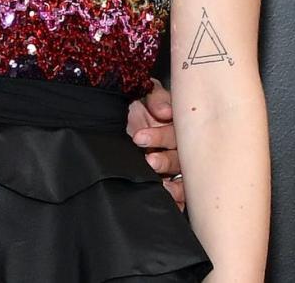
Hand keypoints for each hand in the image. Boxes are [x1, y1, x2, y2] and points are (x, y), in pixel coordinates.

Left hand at [126, 78, 185, 209]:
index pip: (177, 132)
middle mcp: (179, 146)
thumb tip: (166, 112)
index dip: (160, 136)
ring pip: (185, 179)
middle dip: (166, 160)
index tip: (139, 137)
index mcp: (177, 124)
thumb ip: (154, 97)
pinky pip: (181, 196)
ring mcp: (174, 166)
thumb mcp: (142, 92)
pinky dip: (178, 201)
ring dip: (176, 185)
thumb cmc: (132, 104)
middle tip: (150, 160)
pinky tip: (170, 201)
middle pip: (182, 158)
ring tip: (161, 185)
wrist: (110, 120)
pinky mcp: (169, 182)